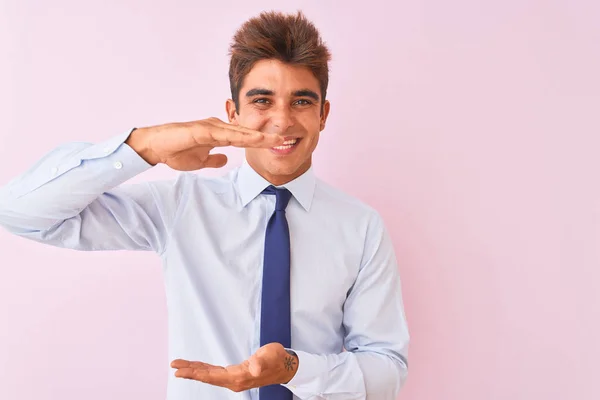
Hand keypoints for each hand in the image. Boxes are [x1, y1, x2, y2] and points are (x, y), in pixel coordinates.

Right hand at [126, 117, 283, 170]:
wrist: (155, 147)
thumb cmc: (175, 152)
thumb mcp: (200, 161)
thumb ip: (214, 159)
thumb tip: (225, 160)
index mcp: (218, 135)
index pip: (244, 138)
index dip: (261, 141)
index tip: (277, 144)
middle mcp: (218, 128)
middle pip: (247, 132)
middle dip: (266, 136)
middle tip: (286, 137)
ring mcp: (211, 127)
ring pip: (240, 132)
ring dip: (258, 135)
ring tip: (276, 138)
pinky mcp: (203, 130)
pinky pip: (226, 134)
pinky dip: (240, 136)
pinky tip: (252, 139)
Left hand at [170, 343, 298, 392]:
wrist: (285, 366)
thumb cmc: (278, 359)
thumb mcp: (271, 356)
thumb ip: (261, 362)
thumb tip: (254, 369)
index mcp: (239, 377)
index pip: (212, 376)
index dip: (195, 373)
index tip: (180, 371)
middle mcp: (234, 381)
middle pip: (207, 377)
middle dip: (190, 371)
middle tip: (173, 366)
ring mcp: (234, 379)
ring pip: (209, 375)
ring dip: (194, 370)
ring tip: (179, 366)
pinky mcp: (235, 374)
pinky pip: (215, 373)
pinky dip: (204, 370)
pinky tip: (196, 367)